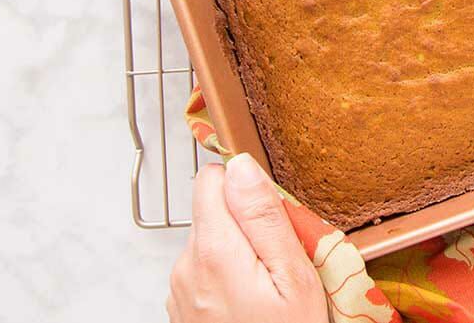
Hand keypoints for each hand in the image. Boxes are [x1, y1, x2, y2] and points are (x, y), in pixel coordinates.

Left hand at [167, 154, 326, 322]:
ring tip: (271, 286)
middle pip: (214, 211)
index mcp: (213, 252)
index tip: (272, 211)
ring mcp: (180, 291)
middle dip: (249, 223)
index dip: (246, 186)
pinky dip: (231, 276)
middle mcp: (186, 267)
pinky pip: (207, 271)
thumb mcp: (293, 276)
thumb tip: (240, 165)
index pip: (211, 179)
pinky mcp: (184, 308)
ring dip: (241, 251)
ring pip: (213, 241)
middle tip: (283, 259)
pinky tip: (254, 301)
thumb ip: (264, 217)